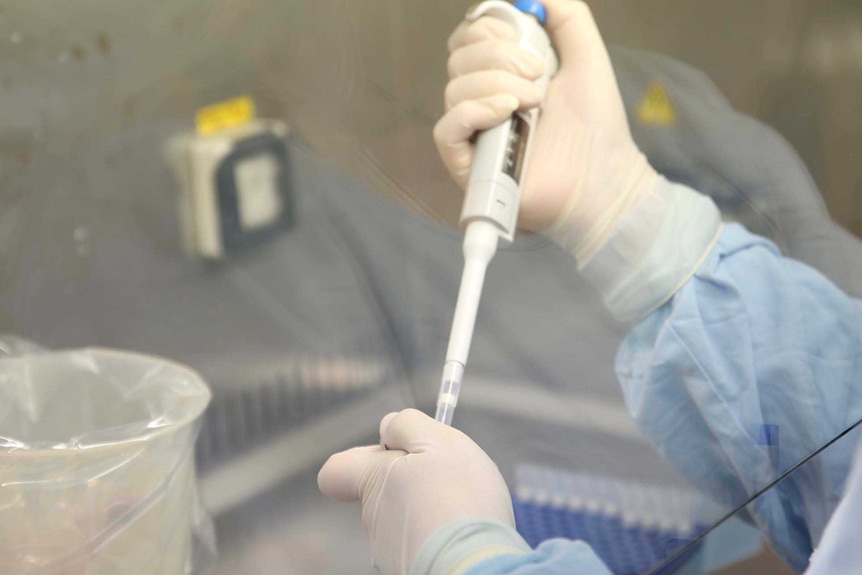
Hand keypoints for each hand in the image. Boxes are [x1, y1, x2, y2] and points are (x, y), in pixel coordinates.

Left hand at [318, 409, 513, 574]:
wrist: (474, 567)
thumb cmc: (459, 501)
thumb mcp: (438, 441)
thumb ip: (407, 425)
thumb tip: (388, 427)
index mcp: (373, 482)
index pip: (335, 471)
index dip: (361, 456)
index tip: (394, 452)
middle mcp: (373, 519)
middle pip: (381, 490)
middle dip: (411, 480)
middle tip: (448, 477)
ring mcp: (390, 550)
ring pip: (404, 516)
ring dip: (428, 507)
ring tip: (462, 508)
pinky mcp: (411, 568)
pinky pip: (421, 541)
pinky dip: (439, 534)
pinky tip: (463, 532)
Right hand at [434, 0, 657, 261]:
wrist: (604, 178)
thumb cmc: (596, 125)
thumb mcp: (586, 56)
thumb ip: (566, 16)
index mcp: (503, 72)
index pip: (469, 36)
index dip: (489, 25)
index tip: (526, 34)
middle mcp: (482, 98)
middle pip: (458, 56)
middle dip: (499, 53)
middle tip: (539, 73)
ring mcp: (473, 132)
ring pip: (454, 88)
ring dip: (498, 84)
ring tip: (535, 102)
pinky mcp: (467, 164)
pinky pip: (447, 127)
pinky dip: (474, 111)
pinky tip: (507, 112)